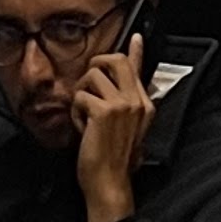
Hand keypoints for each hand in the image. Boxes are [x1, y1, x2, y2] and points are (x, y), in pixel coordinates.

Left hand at [72, 34, 154, 221]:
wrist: (110, 184)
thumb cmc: (114, 159)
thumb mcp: (127, 128)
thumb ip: (125, 104)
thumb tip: (121, 94)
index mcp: (145, 104)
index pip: (139, 69)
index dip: (136, 50)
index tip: (136, 37)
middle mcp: (137, 100)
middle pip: (116, 60)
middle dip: (97, 65)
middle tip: (89, 84)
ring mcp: (122, 105)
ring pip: (92, 76)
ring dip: (81, 96)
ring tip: (85, 118)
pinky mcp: (104, 112)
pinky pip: (80, 96)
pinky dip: (75, 113)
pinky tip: (82, 130)